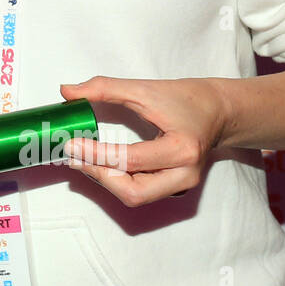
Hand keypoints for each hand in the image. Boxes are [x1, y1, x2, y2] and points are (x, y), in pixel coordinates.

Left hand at [58, 76, 232, 205]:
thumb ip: (104, 88)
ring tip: (80, 159)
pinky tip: (98, 164)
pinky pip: (140, 191)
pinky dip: (116, 180)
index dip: (97, 154)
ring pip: (135, 196)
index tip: (71, 143)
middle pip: (134, 192)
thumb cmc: (185, 99)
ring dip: (104, 180)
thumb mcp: (144, 88)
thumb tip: (67, 91)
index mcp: (182, 148)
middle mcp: (185, 174)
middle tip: (73, 157)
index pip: (131, 160)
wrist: (217, 111)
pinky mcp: (174, 187)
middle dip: (99, 176)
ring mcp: (181, 185)